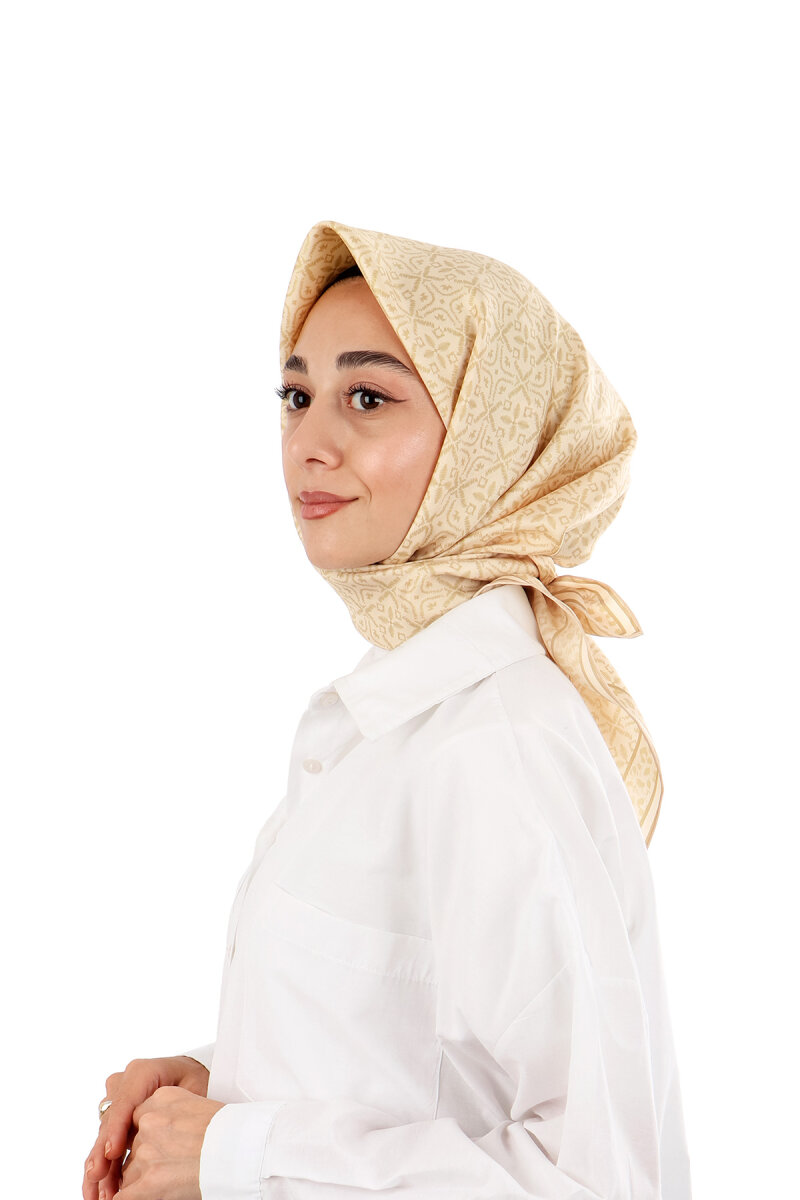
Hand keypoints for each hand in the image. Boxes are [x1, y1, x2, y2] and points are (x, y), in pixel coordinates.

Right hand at [84, 1056, 209, 1199]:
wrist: (196, 1077)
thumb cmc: (200, 1083)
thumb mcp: (196, 1093)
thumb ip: (175, 1113)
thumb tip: (161, 1143)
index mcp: (144, 1072)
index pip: (125, 1101)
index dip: (116, 1128)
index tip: (112, 1153)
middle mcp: (125, 1083)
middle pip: (110, 1121)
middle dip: (102, 1153)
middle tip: (98, 1178)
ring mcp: (118, 1098)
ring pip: (103, 1135)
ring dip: (99, 1165)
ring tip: (99, 1194)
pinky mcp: (117, 1115)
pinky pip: (106, 1140)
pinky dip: (103, 1165)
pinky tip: (100, 1188)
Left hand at [119, 1087, 223, 1198]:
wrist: (243, 1149)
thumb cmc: (232, 1131)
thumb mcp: (201, 1106)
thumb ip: (175, 1115)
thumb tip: (168, 1135)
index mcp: (162, 1098)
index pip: (139, 1120)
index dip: (148, 1139)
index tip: (158, 1149)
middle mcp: (149, 1121)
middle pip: (133, 1147)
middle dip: (145, 1161)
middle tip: (170, 1168)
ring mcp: (146, 1151)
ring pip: (128, 1173)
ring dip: (141, 1182)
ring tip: (169, 1182)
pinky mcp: (148, 1182)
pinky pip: (123, 1196)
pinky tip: (127, 1199)